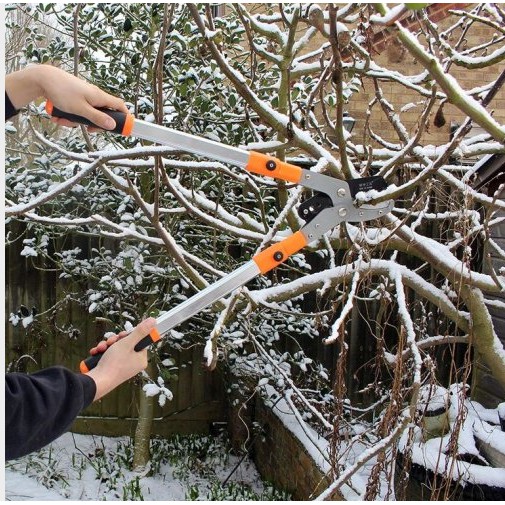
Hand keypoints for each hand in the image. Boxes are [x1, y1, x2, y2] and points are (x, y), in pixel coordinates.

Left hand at [5, 65, 127, 130]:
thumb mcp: (81, 109)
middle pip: (102, 114)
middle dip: (94, 124)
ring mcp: (84, 96)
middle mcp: (93, 96)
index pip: (119, 105)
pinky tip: (59, 116)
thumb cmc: (62, 91)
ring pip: (86, 114)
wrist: (42, 78)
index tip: (123, 126)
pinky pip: (76, 110)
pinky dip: (69, 115)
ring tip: (64, 121)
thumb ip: (97, 118)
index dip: (124, 116)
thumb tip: (112, 125)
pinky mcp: (74, 97)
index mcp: (99, 97)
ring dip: (76, 121)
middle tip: (88, 130)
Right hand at [85, 318, 156, 400]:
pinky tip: (96, 353)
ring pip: (115, 349)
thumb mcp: (128, 343)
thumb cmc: (114, 363)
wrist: (97, 382)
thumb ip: (140, 331)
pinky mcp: (111, 369)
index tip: (122, 336)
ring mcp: (122, 367)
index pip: (139, 341)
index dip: (129, 336)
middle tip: (111, 342)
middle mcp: (133, 364)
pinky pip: (109, 356)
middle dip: (115, 341)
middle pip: (126, 344)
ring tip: (101, 348)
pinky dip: (102, 353)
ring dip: (107, 346)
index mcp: (141, 359)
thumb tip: (153, 321)